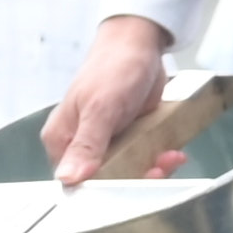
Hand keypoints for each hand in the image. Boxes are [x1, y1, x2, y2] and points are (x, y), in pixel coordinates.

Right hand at [45, 16, 174, 185]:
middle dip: (135, 177)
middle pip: (104, 180)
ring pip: (127, 172)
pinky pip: (141, 159)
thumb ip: (86, 145)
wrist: (140, 45)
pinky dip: (158, 158)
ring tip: (169, 157)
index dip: (104, 187)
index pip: (75, 180)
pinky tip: (171, 151)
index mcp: (62, 139)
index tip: (131, 183)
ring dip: (152, 168)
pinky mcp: (127, 138)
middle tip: (158, 168)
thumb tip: (68, 178)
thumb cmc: (114, 67)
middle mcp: (80, 144)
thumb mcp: (100, 108)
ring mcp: (105, 142)